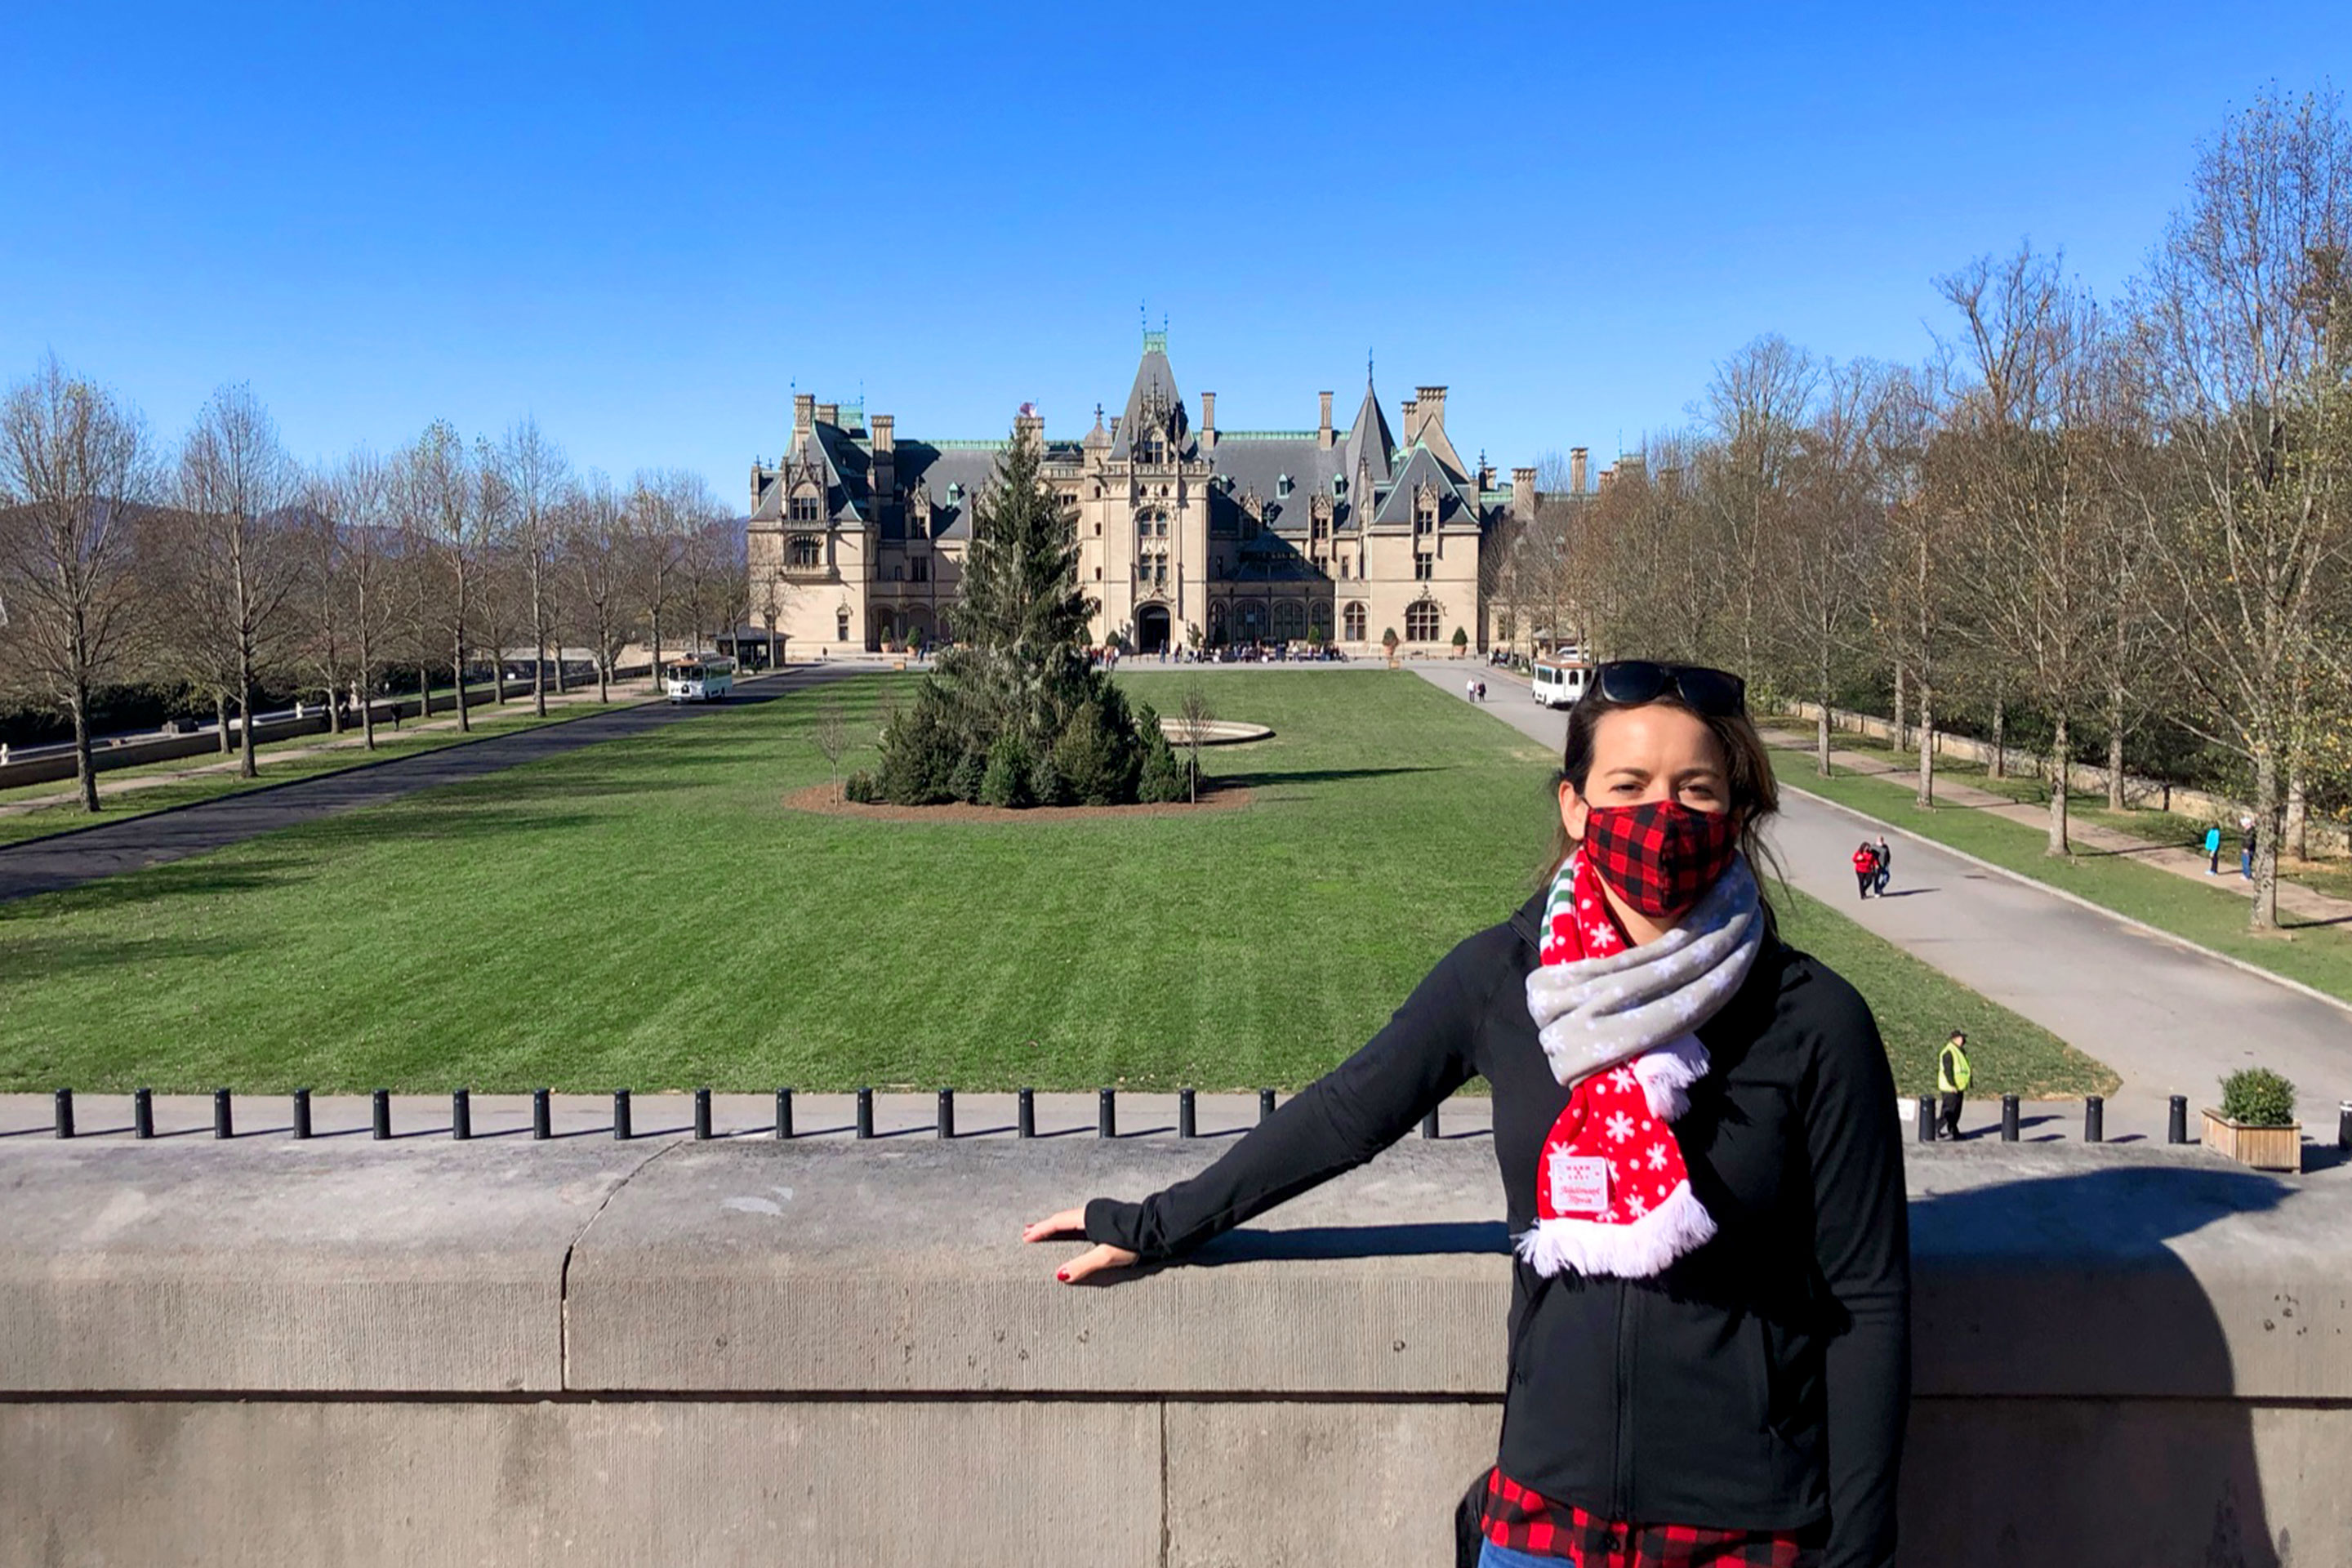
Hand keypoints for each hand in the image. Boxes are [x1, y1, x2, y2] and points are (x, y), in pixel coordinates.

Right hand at [1022, 1206, 1138, 1283]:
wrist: (1156, 1229)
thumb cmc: (1133, 1242)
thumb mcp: (1106, 1257)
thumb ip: (1083, 1265)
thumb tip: (1059, 1275)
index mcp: (1087, 1217)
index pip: (1056, 1222)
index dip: (1040, 1230)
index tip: (1026, 1237)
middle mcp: (1092, 1211)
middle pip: (1061, 1218)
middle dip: (1045, 1226)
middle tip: (1028, 1233)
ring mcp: (1101, 1211)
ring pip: (1071, 1217)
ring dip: (1056, 1224)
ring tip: (1046, 1231)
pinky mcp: (1109, 1216)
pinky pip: (1080, 1219)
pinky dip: (1069, 1224)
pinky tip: (1072, 1230)